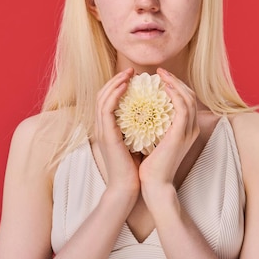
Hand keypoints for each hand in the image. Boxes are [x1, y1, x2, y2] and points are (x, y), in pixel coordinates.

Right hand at [94, 68, 140, 198]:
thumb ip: (142, 128)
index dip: (117, 86)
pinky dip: (114, 95)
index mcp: (109, 128)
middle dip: (116, 79)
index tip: (133, 77)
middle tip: (130, 70)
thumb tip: (156, 115)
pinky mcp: (107, 135)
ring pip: (102, 98)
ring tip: (128, 74)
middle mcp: (102, 127)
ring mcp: (102, 130)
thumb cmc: (137, 168)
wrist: (130, 188)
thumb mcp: (139, 142)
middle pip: (102, 94)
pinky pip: (106, 109)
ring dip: (115, 82)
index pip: (108, 100)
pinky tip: (126, 87)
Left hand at [138, 68, 199, 202]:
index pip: (186, 101)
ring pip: (188, 97)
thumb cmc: (150, 166)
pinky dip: (175, 94)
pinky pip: (182, 107)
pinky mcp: (181, 134)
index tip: (159, 79)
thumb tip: (141, 113)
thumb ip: (153, 127)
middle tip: (160, 72)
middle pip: (190, 95)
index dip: (175, 86)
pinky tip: (163, 87)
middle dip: (176, 80)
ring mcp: (188, 131)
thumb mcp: (153, 141)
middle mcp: (191, 129)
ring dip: (175, 82)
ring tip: (161, 75)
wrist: (154, 185)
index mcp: (186, 130)